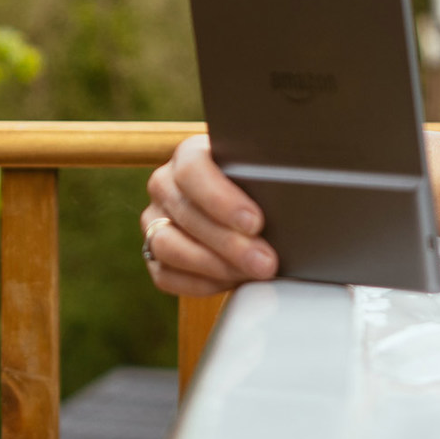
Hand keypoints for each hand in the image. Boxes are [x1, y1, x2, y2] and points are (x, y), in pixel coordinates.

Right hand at [141, 135, 277, 295]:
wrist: (245, 201)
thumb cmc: (258, 183)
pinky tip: (232, 282)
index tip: (255, 222)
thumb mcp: (263, 171)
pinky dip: (200, 283)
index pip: (193, 171)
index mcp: (189, 155)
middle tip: (266, 261)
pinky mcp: (153, 254)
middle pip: (186, 214)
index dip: (222, 200)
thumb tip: (286, 201)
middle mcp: (165, 185)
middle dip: (230, 243)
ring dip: (214, 266)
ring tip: (252, 274)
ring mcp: (155, 221)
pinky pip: (165, 275)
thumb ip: (268, 178)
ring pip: (168, 246)